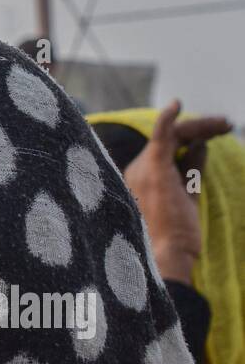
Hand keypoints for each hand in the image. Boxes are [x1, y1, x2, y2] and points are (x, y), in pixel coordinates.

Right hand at [122, 100, 231, 283]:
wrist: (164, 258)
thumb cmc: (173, 237)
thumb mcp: (187, 198)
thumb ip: (192, 170)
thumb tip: (201, 145)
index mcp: (140, 180)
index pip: (167, 149)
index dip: (193, 138)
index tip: (218, 134)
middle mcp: (136, 172)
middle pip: (171, 139)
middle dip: (200, 128)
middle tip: (227, 125)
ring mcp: (144, 169)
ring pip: (174, 135)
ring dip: (202, 125)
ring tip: (226, 124)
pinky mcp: (155, 168)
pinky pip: (160, 136)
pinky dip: (168, 120)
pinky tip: (175, 106)